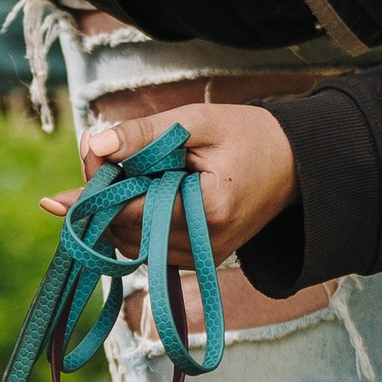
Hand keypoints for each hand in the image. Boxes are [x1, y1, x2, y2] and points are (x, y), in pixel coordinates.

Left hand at [41, 101, 298, 268]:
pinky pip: (149, 248)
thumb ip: (145, 134)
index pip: (132, 210)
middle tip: (98, 151)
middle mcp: (205, 245)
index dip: (101, 184)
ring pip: (131, 245)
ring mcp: (202, 258)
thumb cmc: (248, 135)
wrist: (293, 163)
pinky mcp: (199, 259)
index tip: (88, 151)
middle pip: (125, 232)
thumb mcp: (197, 122)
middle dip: (103, 194)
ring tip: (121, 167)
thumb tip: (96, 144)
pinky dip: (134, 221)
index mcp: (209, 210)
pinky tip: (137, 189)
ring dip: (115, 210)